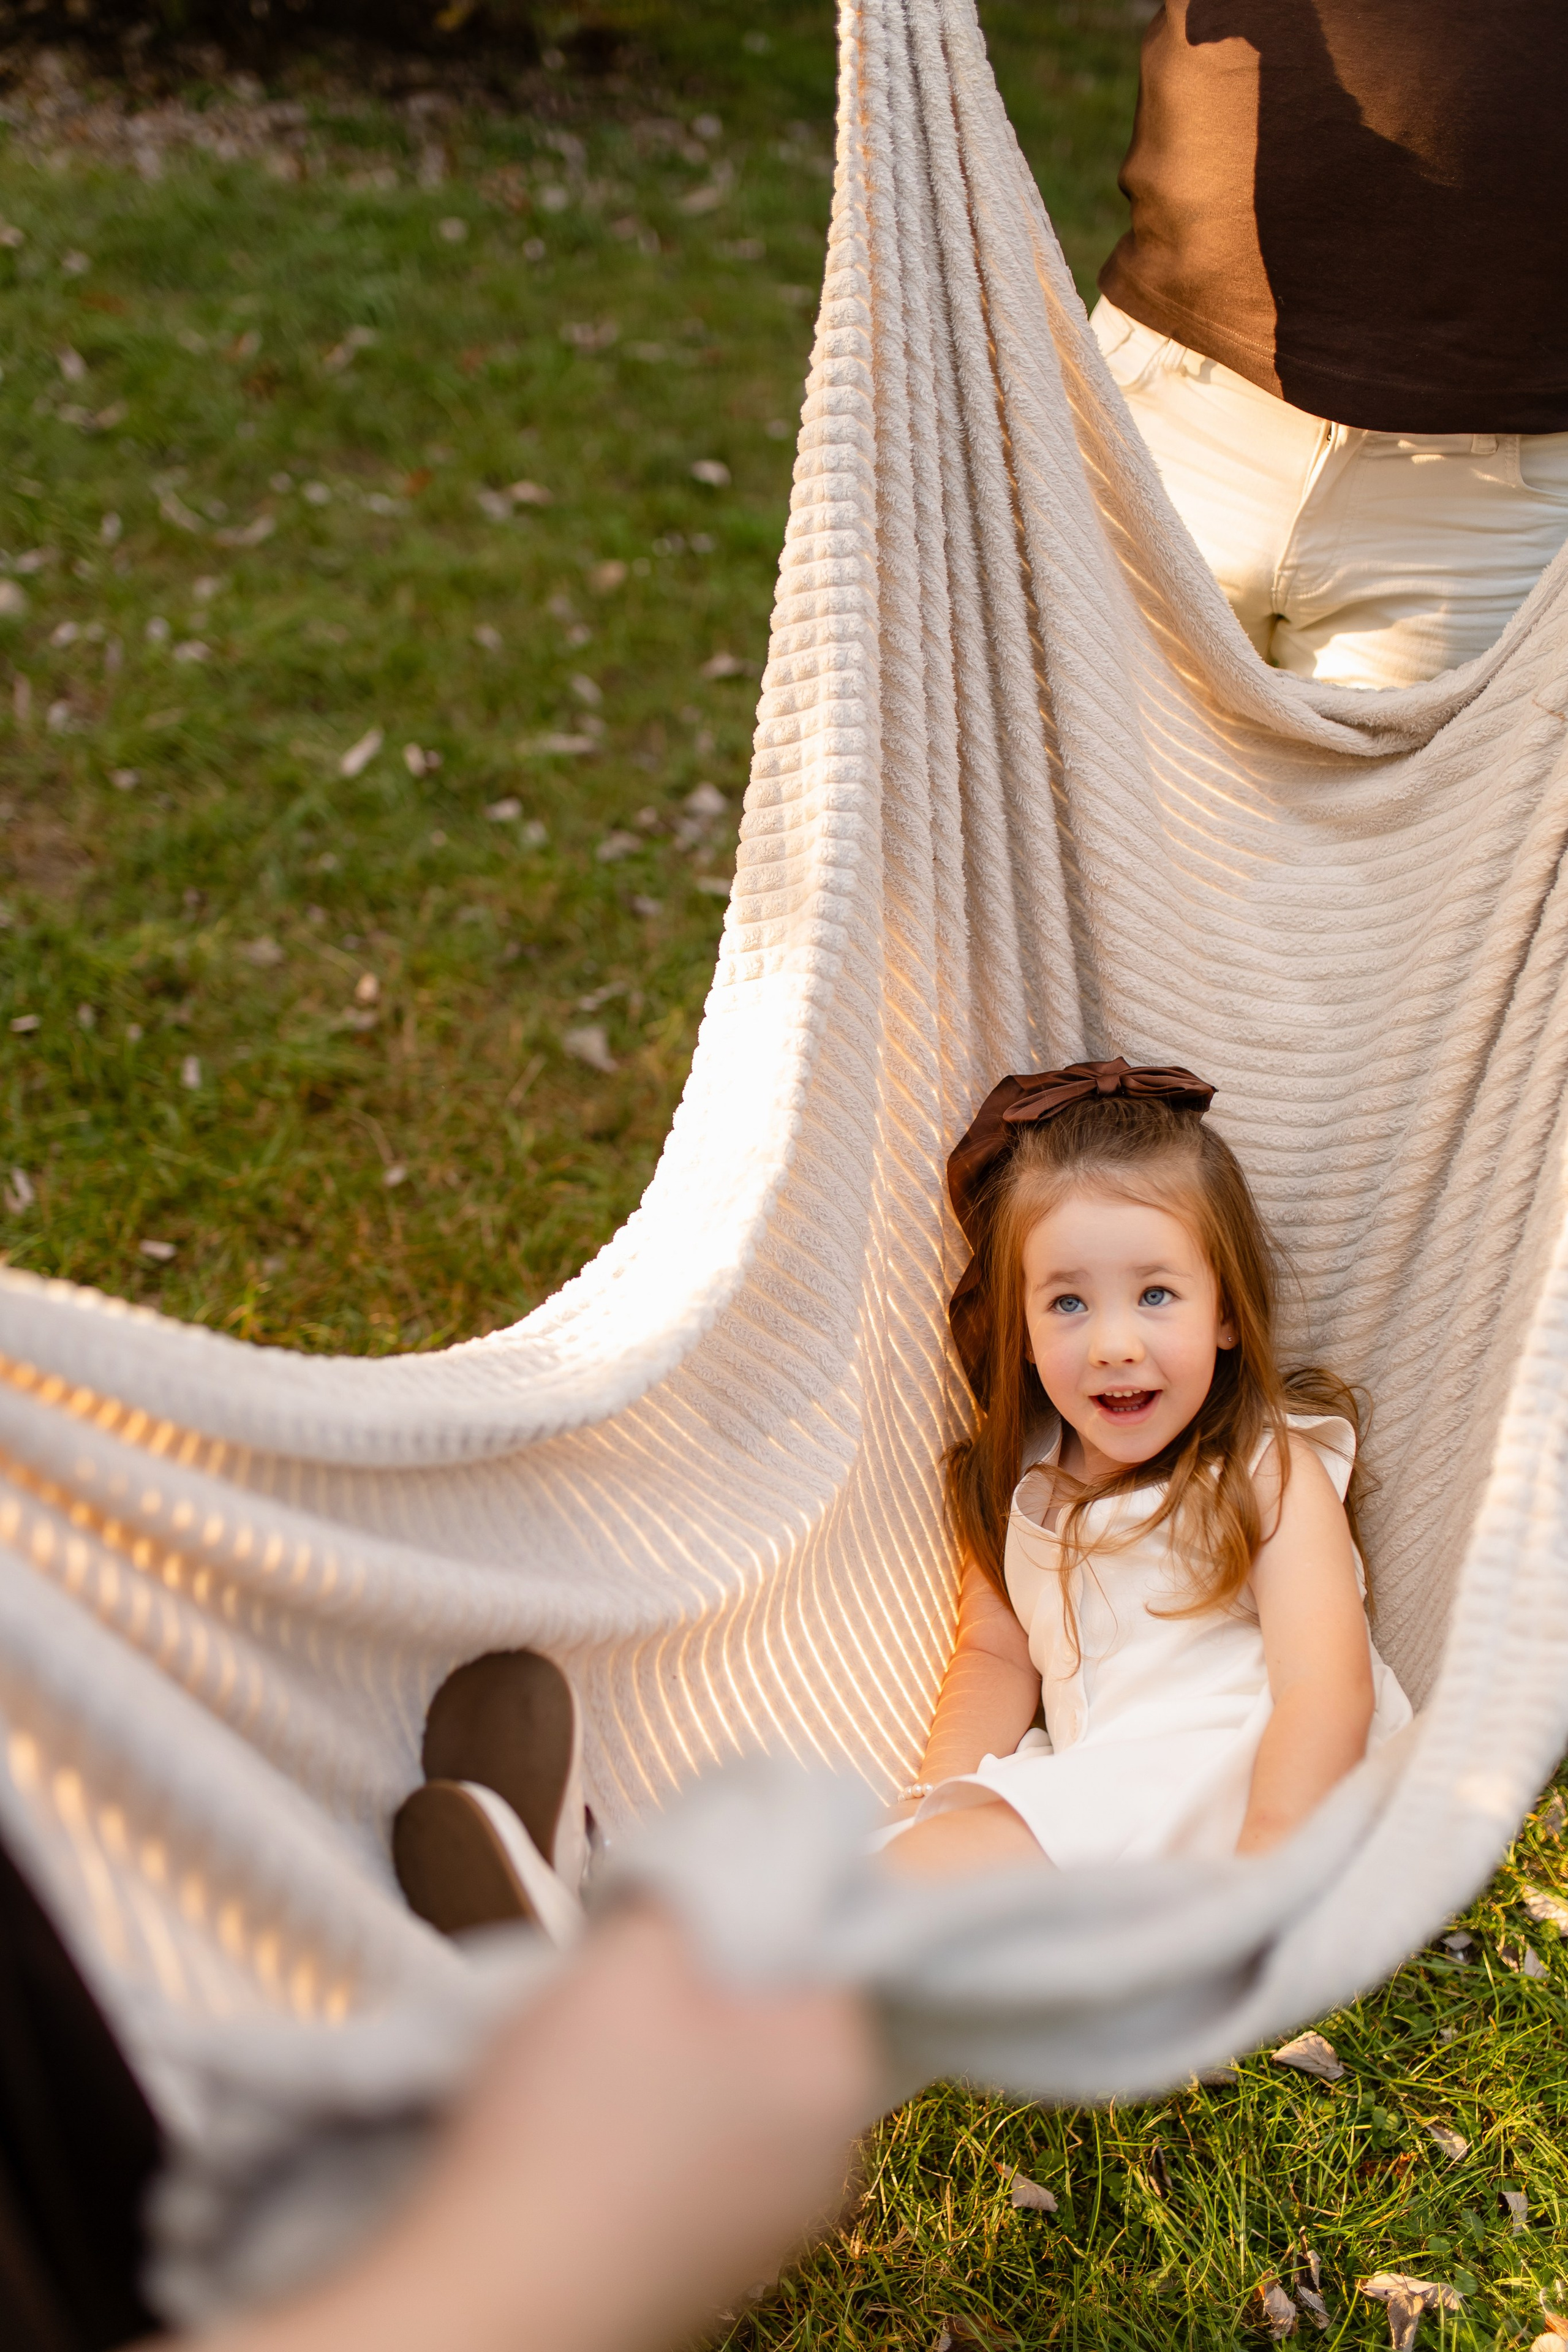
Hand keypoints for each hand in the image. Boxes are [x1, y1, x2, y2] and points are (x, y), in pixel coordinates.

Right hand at [201, 1905, 875, 2351]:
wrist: (494, 2296)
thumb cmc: (572, 2119)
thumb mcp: (634, 1952)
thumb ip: (696, 1885)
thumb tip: (721, 1858)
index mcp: (835, 2074)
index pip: (822, 1942)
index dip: (748, 1894)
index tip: (677, 1888)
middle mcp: (826, 2155)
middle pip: (772, 2012)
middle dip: (701, 1973)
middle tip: (619, 1958)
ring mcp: (767, 2221)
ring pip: (725, 2081)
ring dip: (663, 2045)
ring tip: (580, 2039)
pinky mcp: (704, 2260)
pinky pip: (690, 2151)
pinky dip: (641, 2120)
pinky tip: (573, 2113)